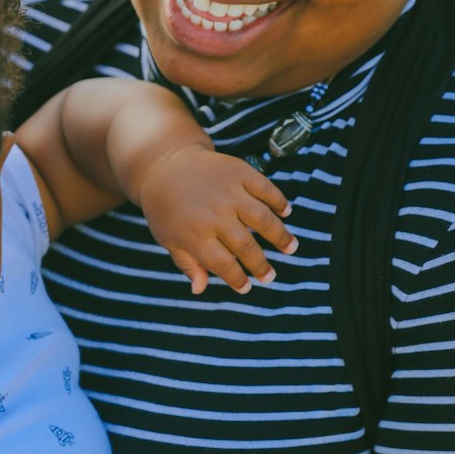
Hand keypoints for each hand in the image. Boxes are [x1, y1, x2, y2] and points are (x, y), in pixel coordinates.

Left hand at [138, 145, 295, 293]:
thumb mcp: (168, 238)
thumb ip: (186, 263)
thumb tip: (200, 290)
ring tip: (291, 248)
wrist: (164, 164)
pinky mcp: (238, 171)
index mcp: (194, 234)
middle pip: (245, 246)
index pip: (222, 264)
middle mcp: (214, 214)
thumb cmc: (165, 207)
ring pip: (262, 218)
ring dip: (279, 235)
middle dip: (260, 265)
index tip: (247, 287)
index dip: (236, 279)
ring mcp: (228, 191)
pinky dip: (278, 200)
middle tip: (270, 277)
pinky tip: (286, 213)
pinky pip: (265, 188)